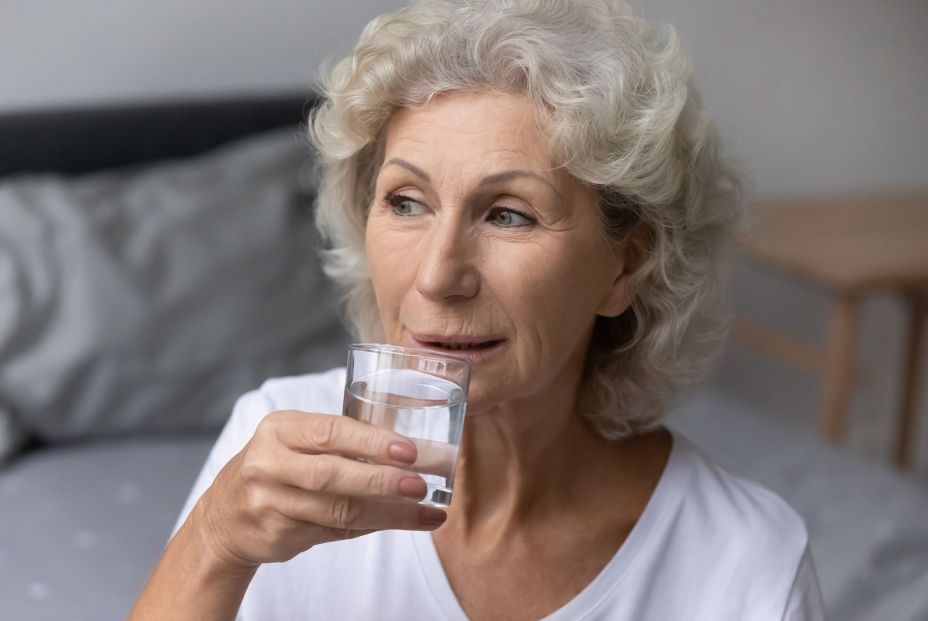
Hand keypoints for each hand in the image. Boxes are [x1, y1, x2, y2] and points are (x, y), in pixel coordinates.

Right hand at [191, 411, 446, 568]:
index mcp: (279, 429)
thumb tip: (409, 451)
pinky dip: (373, 526)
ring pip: (339, 511)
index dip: (372, 442)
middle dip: (382, 480)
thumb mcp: (293, 441)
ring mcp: (271, 503)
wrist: (223, 518)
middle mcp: (269, 465)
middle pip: (333, 475)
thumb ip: (339, 442)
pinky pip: (336, 531)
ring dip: (389, 512)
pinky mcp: (278, 536)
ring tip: (426, 511)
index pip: (330, 432)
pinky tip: (401, 522)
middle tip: (421, 484)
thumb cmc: (276, 468)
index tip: (409, 450)